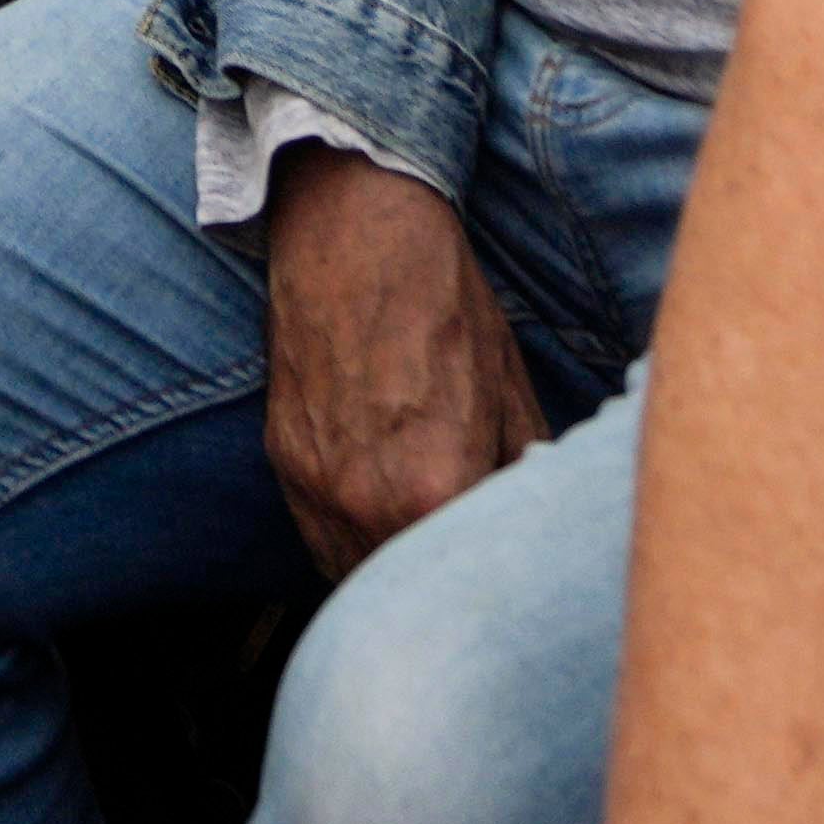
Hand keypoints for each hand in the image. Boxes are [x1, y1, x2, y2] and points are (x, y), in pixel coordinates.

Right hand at [261, 142, 542, 579]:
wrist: (354, 235)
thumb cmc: (441, 303)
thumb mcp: (509, 390)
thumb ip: (523, 471)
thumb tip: (537, 518)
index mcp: (435, 488)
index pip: (471, 573)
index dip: (497, 571)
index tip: (514, 566)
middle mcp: (366, 502)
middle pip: (409, 588)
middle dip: (444, 586)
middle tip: (473, 569)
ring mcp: (316, 488)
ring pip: (356, 578)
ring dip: (393, 578)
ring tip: (429, 555)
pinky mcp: (286, 467)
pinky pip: (320, 541)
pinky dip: (352, 549)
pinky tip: (383, 526)